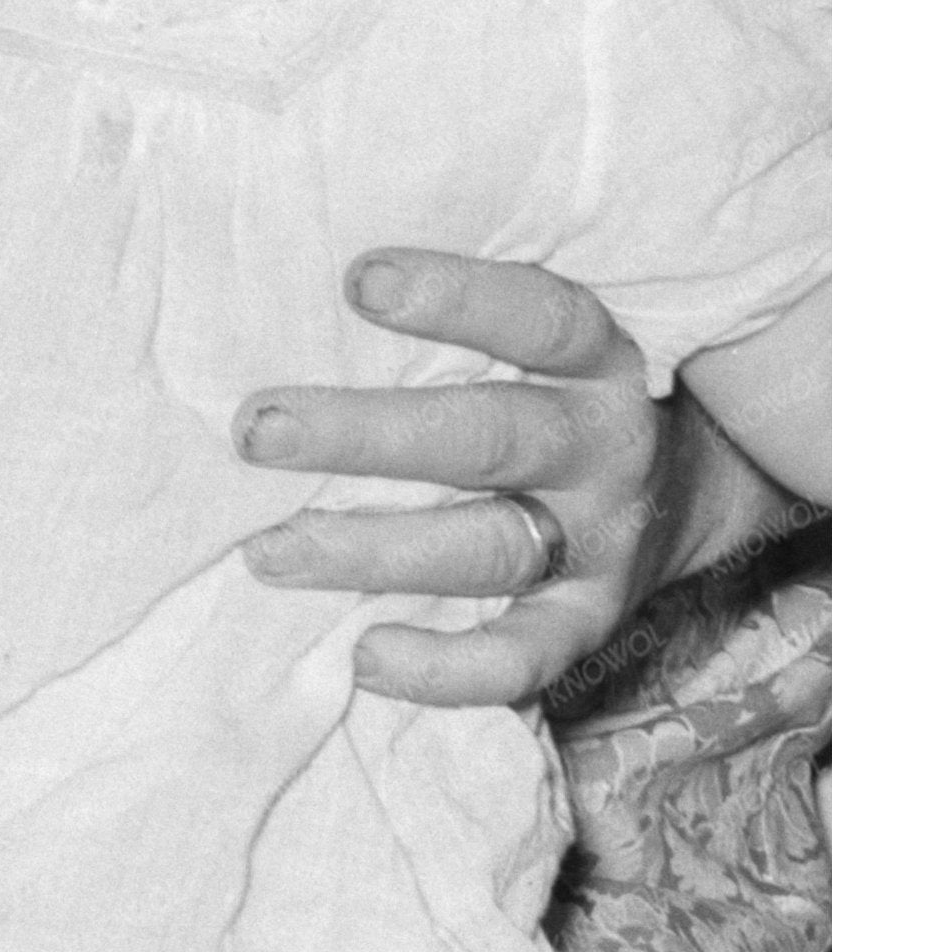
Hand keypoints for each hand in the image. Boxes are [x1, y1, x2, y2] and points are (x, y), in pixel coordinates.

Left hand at [235, 248, 698, 708]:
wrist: (695, 490)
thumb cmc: (554, 386)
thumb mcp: (540, 338)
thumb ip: (455, 319)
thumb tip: (289, 285)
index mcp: (598, 360)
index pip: (539, 318)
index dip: (457, 298)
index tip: (359, 281)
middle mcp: (604, 448)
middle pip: (489, 439)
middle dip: (367, 436)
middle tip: (257, 431)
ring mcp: (600, 540)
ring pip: (488, 548)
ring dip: (374, 552)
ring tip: (268, 553)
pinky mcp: (591, 620)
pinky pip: (525, 656)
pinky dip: (451, 670)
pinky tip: (368, 660)